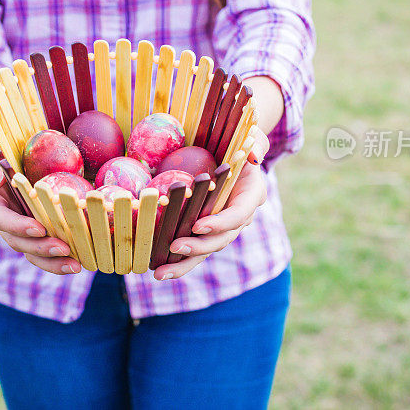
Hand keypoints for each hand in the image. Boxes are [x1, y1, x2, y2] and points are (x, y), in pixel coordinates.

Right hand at [0, 129, 80, 274]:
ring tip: (76, 265)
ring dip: (52, 261)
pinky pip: (44, 247)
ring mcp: (17, 224)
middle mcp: (1, 216)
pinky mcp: (34, 227)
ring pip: (30, 250)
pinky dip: (59, 257)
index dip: (16, 226)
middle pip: (16, 241)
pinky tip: (80, 260)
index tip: (38, 228)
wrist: (4, 148)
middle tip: (64, 249)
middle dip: (40, 248)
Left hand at [153, 130, 270, 279]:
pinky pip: (192, 248)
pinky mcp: (204, 231)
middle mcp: (238, 217)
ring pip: (204, 251)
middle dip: (198, 247)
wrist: (234, 153)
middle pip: (221, 240)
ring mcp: (221, 227)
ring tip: (159, 273)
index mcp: (251, 196)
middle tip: (174, 247)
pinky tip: (154, 268)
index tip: (199, 225)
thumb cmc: (240, 140)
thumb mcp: (252, 136)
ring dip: (182, 264)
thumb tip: (253, 156)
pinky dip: (175, 260)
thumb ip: (255, 143)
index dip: (220, 223)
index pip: (238, 215)